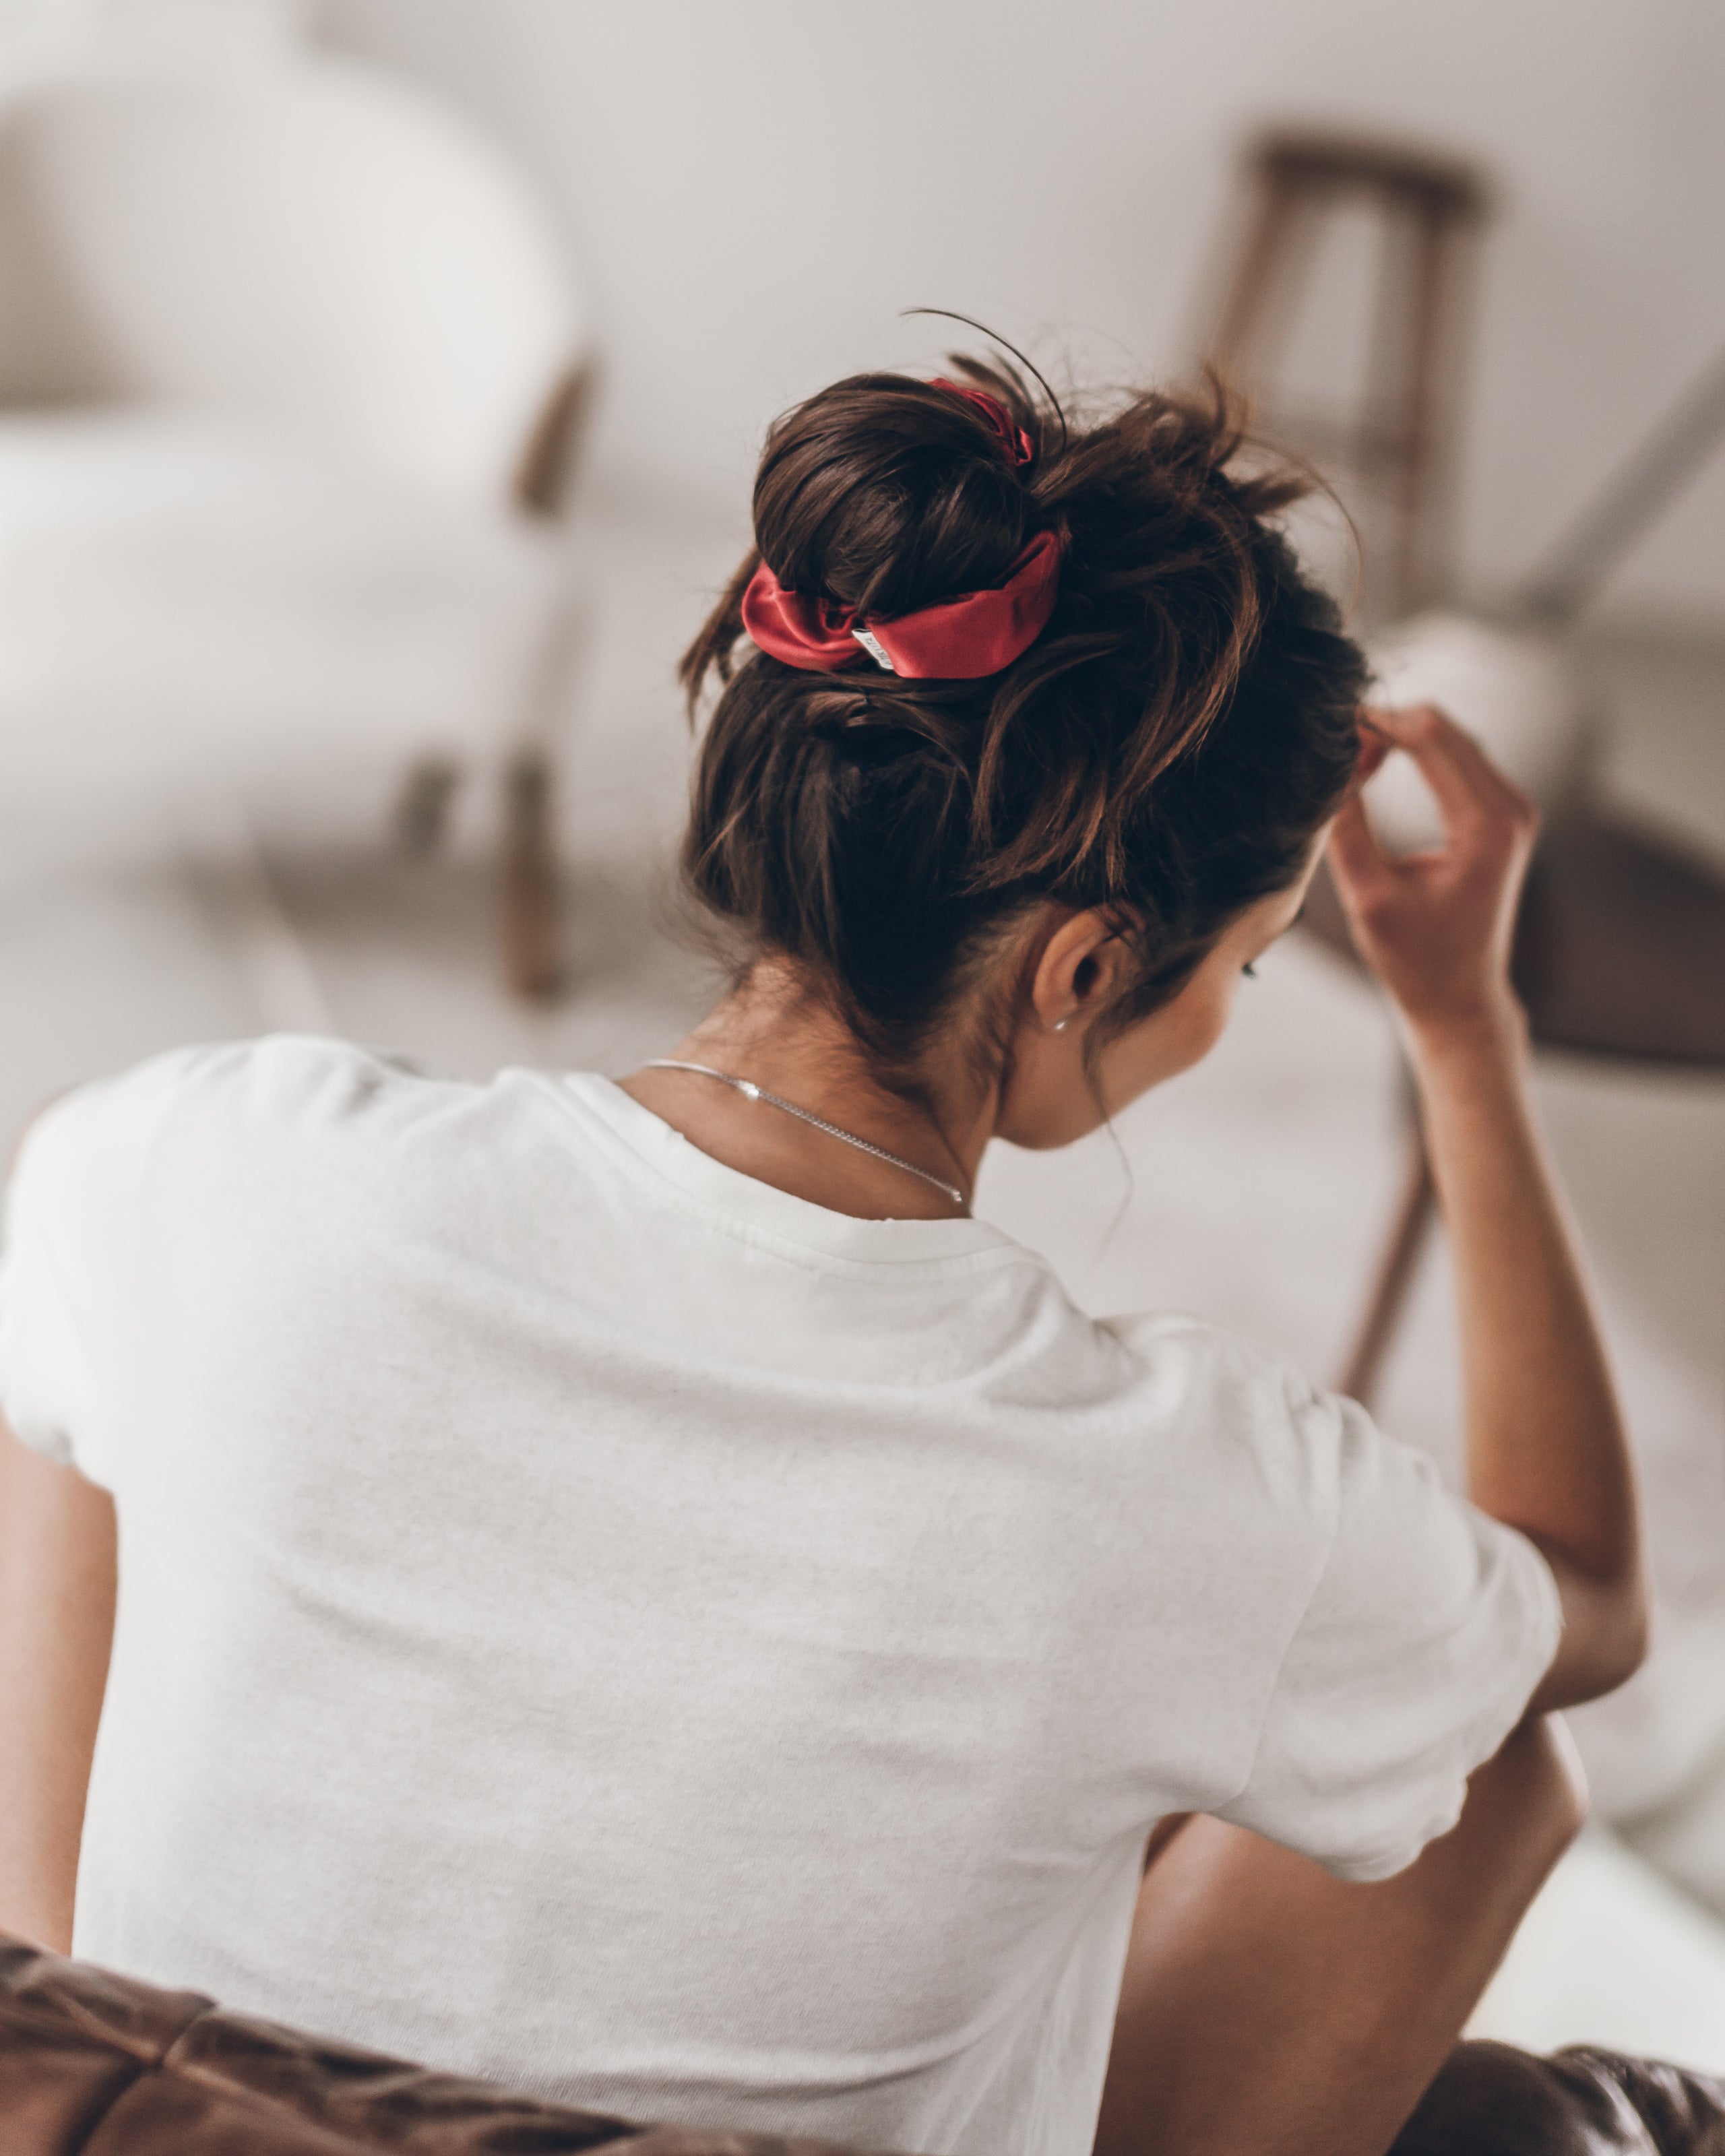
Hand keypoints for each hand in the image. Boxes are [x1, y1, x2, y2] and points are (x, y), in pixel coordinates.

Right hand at [1326, 704, 1539, 1041]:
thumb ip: (1346, 828)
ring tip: (1353, 763)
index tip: (1332, 734)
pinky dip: (1417, 754)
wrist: (1459, 998)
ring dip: (1401, 738)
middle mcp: (1511, 810)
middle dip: (1387, 726)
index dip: (1377, 724)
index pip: (1431, 737)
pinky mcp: (1502, 817)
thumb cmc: (1415, 961)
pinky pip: (1458, 760)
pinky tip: (1377, 770)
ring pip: (1451, 738)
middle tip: (1337, 750)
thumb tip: (1329, 767)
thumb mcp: (1369, 896)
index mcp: (1487, 827)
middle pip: (1444, 728)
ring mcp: (1513, 811)